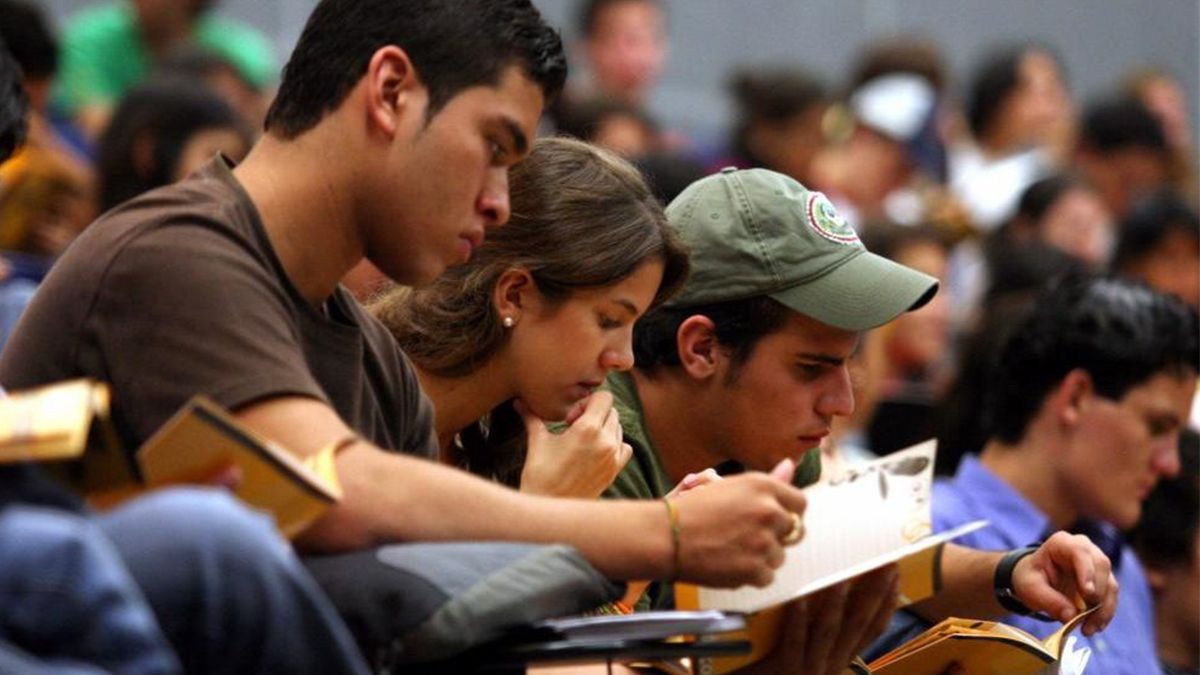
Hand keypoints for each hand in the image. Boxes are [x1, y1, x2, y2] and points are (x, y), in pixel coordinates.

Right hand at [517, 392, 632, 497]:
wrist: (548, 507)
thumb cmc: (540, 475)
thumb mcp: (537, 441)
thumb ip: (531, 417)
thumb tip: (518, 402)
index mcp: (588, 429)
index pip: (604, 397)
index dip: (587, 402)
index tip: (571, 417)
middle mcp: (606, 441)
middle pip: (612, 411)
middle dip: (594, 414)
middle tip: (574, 428)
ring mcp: (613, 458)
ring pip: (618, 428)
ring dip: (604, 428)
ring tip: (583, 441)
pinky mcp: (614, 471)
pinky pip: (625, 448)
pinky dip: (614, 444)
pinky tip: (595, 451)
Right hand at [670, 458, 806, 586]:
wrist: (666, 536)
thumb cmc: (693, 509)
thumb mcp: (732, 486)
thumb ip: (769, 481)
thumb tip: (791, 465)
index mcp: (763, 486)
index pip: (800, 503)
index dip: (787, 513)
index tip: (773, 520)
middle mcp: (769, 511)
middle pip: (794, 531)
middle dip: (775, 536)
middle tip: (747, 537)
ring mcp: (763, 542)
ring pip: (779, 556)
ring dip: (762, 557)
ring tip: (733, 549)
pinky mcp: (755, 569)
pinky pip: (766, 576)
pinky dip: (751, 575)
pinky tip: (730, 563)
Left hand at [744, 565, 899, 674]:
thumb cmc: (786, 666)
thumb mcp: (815, 650)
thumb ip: (826, 627)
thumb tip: (840, 585)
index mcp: (845, 657)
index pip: (875, 628)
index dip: (888, 602)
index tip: (896, 574)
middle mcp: (835, 662)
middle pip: (860, 624)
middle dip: (874, 593)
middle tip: (883, 565)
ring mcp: (812, 667)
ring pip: (829, 630)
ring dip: (837, 601)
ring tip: (841, 575)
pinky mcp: (787, 669)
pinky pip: (794, 641)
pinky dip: (797, 619)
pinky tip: (798, 599)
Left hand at [1011, 531, 1116, 634]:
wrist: (1035, 581)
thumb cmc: (1031, 578)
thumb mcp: (1030, 588)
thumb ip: (1048, 600)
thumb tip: (1070, 616)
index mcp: (1062, 543)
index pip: (1080, 552)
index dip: (1087, 572)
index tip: (1088, 593)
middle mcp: (1084, 549)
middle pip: (1101, 567)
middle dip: (1097, 594)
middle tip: (1086, 618)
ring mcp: (1096, 564)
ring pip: (1109, 584)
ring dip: (1103, 610)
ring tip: (1088, 629)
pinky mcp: (1103, 581)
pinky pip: (1110, 597)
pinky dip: (1104, 613)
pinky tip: (1095, 627)